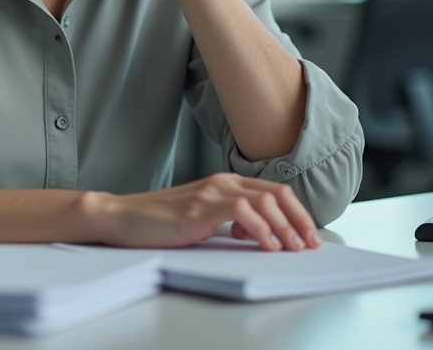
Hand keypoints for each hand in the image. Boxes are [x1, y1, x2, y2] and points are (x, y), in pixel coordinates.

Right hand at [92, 172, 320, 250]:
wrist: (122, 217)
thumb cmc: (158, 221)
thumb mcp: (202, 218)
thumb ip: (229, 220)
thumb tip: (259, 236)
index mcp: (224, 183)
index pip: (274, 191)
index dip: (298, 213)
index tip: (309, 235)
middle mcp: (221, 183)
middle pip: (277, 193)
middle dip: (300, 220)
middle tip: (310, 244)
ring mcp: (210, 194)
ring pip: (265, 201)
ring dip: (285, 226)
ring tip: (291, 248)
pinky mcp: (200, 209)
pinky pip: (242, 211)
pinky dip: (261, 229)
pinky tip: (267, 244)